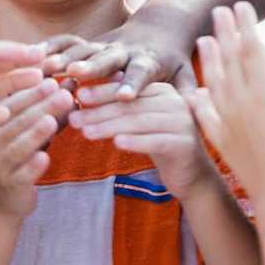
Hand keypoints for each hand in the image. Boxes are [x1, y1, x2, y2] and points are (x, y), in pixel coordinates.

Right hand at [0, 80, 68, 217]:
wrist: (2, 198)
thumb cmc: (20, 155)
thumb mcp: (30, 130)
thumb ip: (49, 108)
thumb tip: (72, 83)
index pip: (12, 102)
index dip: (32, 90)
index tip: (53, 78)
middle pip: (18, 121)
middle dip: (41, 106)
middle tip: (63, 94)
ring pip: (18, 146)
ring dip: (35, 133)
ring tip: (52, 121)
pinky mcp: (11, 185)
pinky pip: (22, 174)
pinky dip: (33, 167)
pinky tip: (44, 158)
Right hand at [44, 24, 189, 107]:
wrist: (160, 27)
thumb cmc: (174, 59)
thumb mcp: (186, 74)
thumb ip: (190, 91)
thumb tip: (201, 106)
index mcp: (149, 61)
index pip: (141, 73)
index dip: (133, 83)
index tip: (126, 96)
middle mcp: (124, 51)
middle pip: (107, 59)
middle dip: (91, 66)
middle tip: (75, 73)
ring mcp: (104, 45)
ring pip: (83, 50)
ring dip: (65, 58)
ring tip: (46, 68)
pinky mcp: (90, 42)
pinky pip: (69, 43)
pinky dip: (53, 47)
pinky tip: (33, 56)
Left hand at [68, 82, 209, 195]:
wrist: (191, 175)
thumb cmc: (159, 144)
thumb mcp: (141, 123)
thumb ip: (121, 107)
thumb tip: (84, 92)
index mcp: (164, 91)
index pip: (129, 89)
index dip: (102, 92)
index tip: (77, 95)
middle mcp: (176, 102)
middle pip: (131, 105)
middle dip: (100, 111)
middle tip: (74, 118)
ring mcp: (183, 123)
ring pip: (140, 122)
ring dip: (110, 126)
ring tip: (86, 132)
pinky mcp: (186, 145)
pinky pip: (156, 141)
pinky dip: (135, 141)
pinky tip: (116, 144)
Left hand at [187, 3, 264, 199]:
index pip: (251, 49)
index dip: (246, 25)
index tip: (242, 5)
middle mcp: (241, 103)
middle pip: (229, 59)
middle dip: (224, 32)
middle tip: (218, 10)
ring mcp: (227, 122)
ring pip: (213, 82)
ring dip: (209, 58)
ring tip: (204, 40)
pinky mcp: (222, 141)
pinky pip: (205, 114)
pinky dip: (199, 99)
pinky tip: (196, 92)